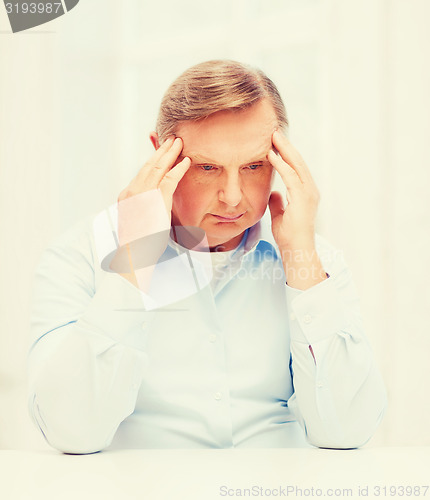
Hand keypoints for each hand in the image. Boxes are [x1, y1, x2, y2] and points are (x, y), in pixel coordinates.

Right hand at [114, 137, 189, 288]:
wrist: (134, 255)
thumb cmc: (139, 243)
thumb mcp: (140, 220)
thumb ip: (145, 207)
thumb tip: (153, 203)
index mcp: (128, 195)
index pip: (142, 172)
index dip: (154, 159)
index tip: (162, 149)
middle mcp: (133, 192)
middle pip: (149, 166)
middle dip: (161, 151)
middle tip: (172, 138)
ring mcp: (143, 196)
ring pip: (158, 168)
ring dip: (170, 154)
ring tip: (179, 142)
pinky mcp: (154, 202)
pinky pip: (169, 180)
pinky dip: (178, 169)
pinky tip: (186, 161)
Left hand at [267, 130, 319, 250]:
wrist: (296, 250)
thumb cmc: (289, 237)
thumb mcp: (280, 216)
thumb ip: (278, 204)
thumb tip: (274, 193)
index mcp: (306, 193)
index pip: (296, 168)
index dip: (286, 155)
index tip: (275, 143)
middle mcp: (310, 190)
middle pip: (298, 162)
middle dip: (286, 146)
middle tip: (275, 132)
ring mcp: (308, 193)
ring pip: (296, 165)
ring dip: (284, 150)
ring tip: (273, 137)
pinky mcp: (303, 198)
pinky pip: (291, 176)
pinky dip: (281, 165)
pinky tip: (271, 155)